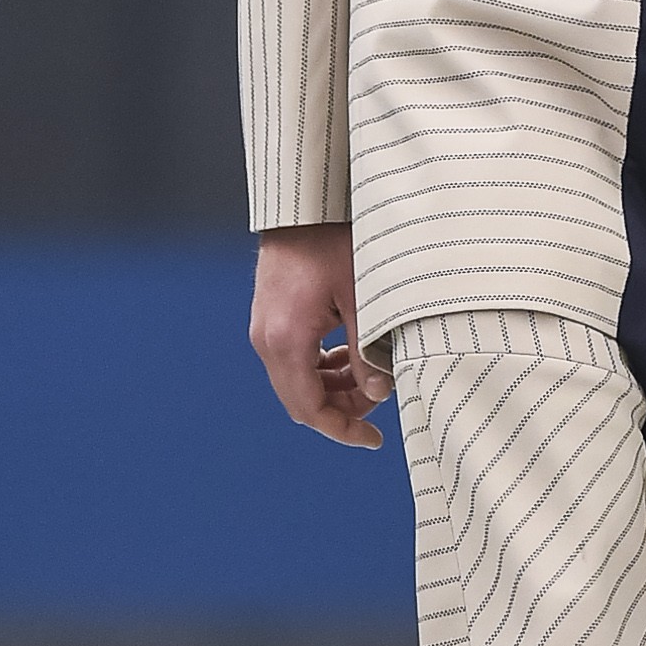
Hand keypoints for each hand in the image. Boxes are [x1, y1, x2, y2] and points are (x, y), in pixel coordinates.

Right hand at [249, 223, 393, 447]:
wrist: (303, 205)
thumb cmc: (332, 242)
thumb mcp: (362, 300)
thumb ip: (368, 352)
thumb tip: (380, 393)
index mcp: (286, 340)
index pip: (310, 409)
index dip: (343, 430)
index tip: (373, 440)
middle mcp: (266, 340)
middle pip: (302, 400)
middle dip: (342, 408)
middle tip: (380, 395)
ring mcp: (265, 328)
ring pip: (298, 381)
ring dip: (334, 386)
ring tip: (370, 371)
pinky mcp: (271, 318)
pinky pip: (294, 359)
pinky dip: (321, 366)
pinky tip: (349, 351)